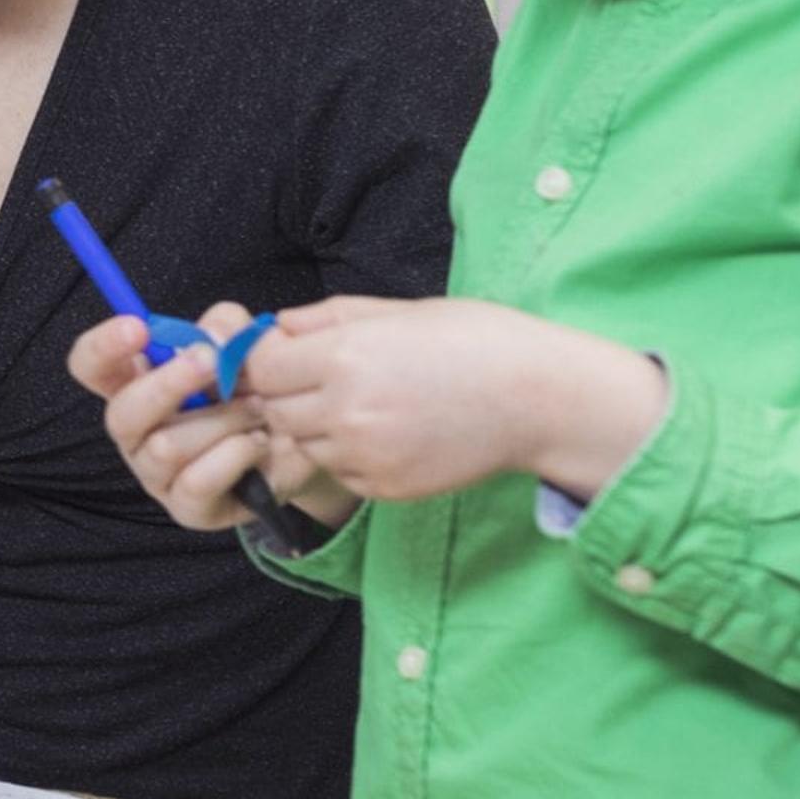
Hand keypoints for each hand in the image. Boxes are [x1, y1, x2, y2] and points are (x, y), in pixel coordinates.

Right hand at [69, 308, 342, 533]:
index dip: (102, 346)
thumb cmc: (254, 389)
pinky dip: (236, 455)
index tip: (138, 328)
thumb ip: (225, 327)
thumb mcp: (243, 346)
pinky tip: (259, 443)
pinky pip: (197, 482)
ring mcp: (156, 476)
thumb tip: (211, 339)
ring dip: (221, 420)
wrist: (299, 444)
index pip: (90, 365)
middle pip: (121, 414)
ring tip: (258, 409)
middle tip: (212, 361)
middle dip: (168, 384)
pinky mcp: (187, 508)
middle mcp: (135, 433)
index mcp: (135, 384)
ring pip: (165, 447)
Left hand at [245, 296, 666, 503]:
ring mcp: (364, 455)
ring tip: (365, 402)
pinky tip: (388, 429)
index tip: (282, 353)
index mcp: (345, 357)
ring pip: (302, 443)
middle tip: (322, 377)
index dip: (265, 358)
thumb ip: (328, 318)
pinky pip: (339, 471)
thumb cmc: (477, 341)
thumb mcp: (399, 311)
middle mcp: (346, 411)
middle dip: (286, 393)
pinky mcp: (383, 487)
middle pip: (273, 409)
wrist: (539, 399)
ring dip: (315, 425)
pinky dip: (347, 454)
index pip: (260, 366)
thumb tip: (276, 325)